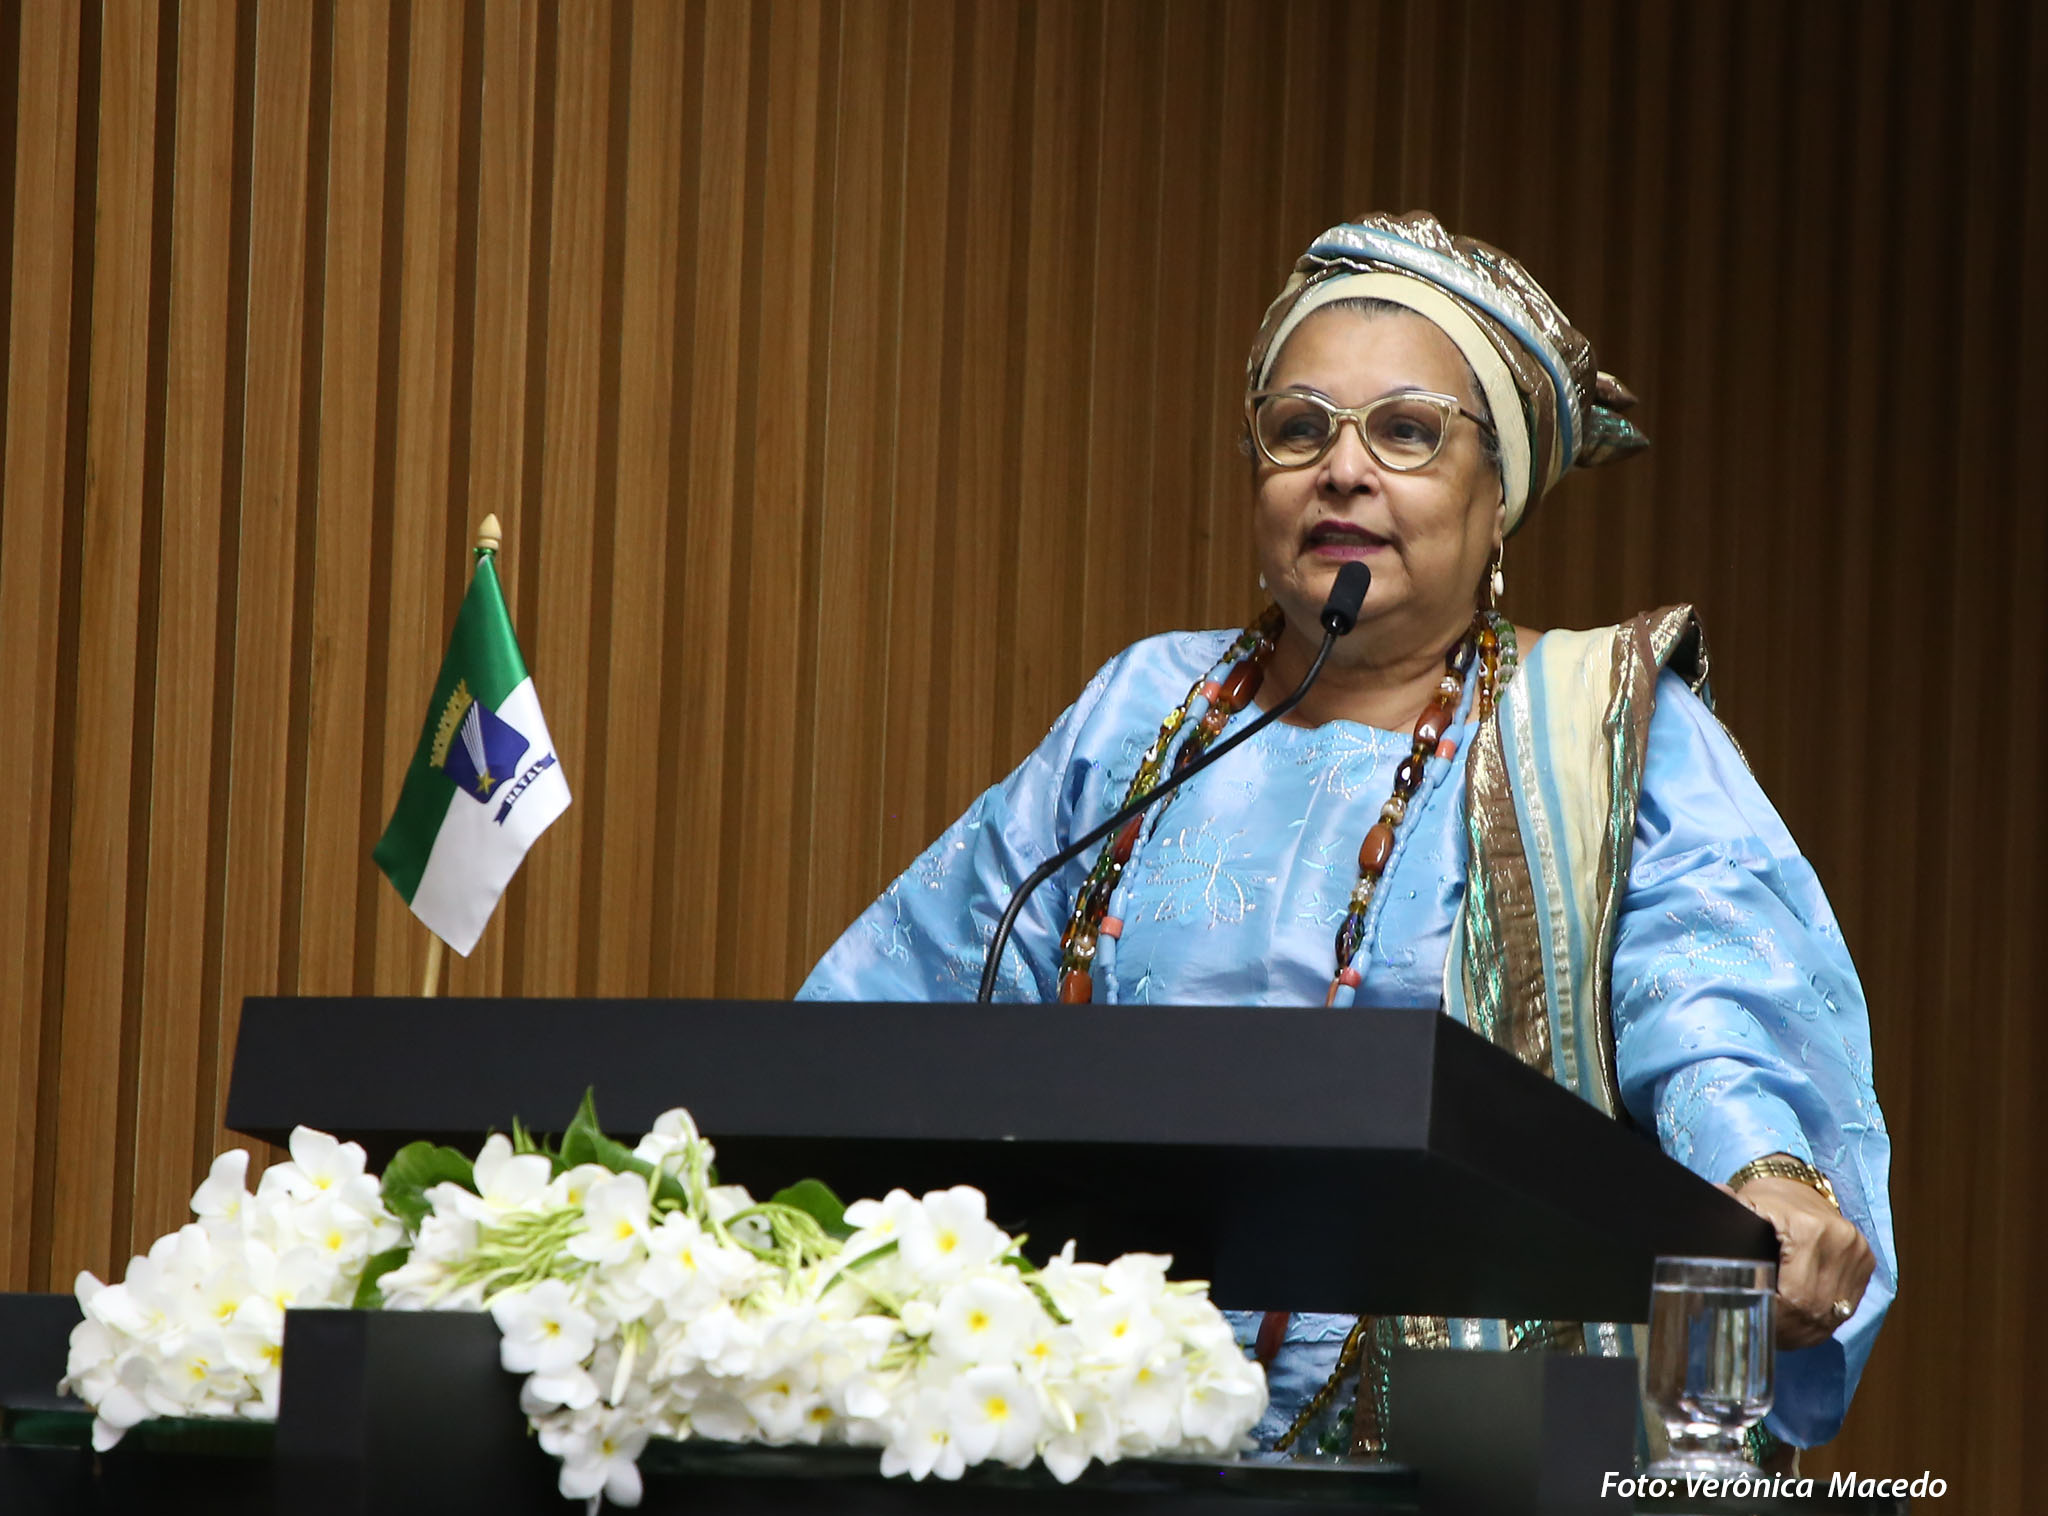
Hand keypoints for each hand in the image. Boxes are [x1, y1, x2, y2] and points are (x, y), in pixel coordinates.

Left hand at [1720, 1173, 1875, 1349]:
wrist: (1798, 1185)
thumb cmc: (1764, 1201)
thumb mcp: (1742, 1209)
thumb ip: (1723, 1226)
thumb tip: (1688, 1247)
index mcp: (1808, 1230)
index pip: (1795, 1296)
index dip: (1775, 1318)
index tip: (1756, 1325)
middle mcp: (1841, 1242)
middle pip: (1815, 1310)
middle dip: (1788, 1330)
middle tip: (1765, 1337)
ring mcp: (1858, 1253)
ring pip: (1832, 1315)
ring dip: (1806, 1332)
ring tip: (1781, 1337)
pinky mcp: (1867, 1263)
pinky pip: (1847, 1308)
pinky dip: (1822, 1323)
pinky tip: (1801, 1328)